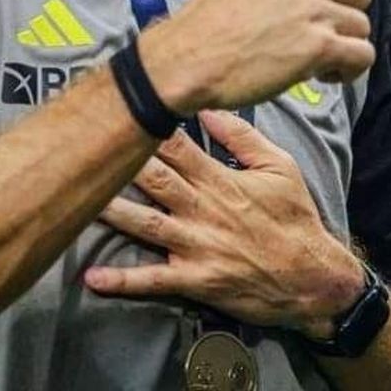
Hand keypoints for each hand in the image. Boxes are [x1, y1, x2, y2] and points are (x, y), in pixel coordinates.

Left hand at [84, 110, 365, 338]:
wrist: (314, 279)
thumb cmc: (296, 218)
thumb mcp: (280, 166)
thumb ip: (242, 137)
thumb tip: (207, 108)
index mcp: (220, 179)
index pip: (177, 146)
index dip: (147, 128)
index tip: (121, 111)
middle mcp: (203, 209)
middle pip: (153, 179)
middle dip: (119, 163)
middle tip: (84, 146)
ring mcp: (196, 246)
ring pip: (144, 224)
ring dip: (110, 212)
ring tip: (76, 200)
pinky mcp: (195, 281)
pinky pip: (153, 281)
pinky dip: (122, 281)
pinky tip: (91, 278)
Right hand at [141, 0, 374, 113]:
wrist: (193, 53)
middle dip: (335, 15)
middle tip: (296, 27)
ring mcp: (315, 8)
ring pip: (360, 27)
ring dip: (338, 45)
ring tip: (301, 50)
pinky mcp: (318, 47)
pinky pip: (361, 57)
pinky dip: (345, 69)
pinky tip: (316, 70)